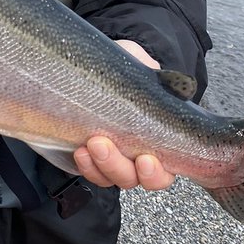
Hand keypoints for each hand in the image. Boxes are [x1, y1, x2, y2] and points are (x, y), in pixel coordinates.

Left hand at [72, 40, 175, 191]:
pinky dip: (85, 166)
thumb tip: (155, 74)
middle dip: (120, 166)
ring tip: (90, 142)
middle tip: (102, 143)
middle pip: (135, 179)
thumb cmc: (122, 71)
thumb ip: (151, 71)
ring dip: (100, 165)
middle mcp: (136, 157)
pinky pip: (89, 172)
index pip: (165, 171)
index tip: (146, 159)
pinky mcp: (89, 159)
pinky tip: (78, 150)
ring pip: (110, 178)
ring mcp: (112, 160)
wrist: (92, 68)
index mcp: (158, 140)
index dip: (157, 173)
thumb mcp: (139, 64)